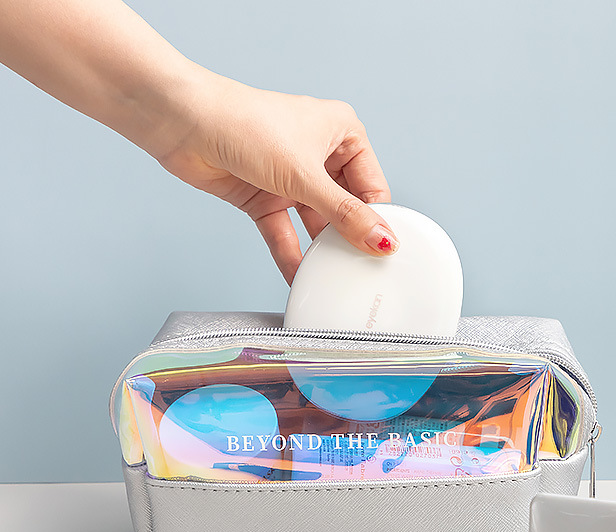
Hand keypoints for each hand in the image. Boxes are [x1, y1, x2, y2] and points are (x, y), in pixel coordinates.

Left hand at [158, 76, 397, 282]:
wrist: (183, 123)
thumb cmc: (244, 124)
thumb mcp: (306, 175)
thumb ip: (345, 214)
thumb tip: (381, 240)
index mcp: (341, 133)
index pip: (372, 187)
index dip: (378, 220)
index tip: (383, 251)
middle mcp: (319, 155)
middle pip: (345, 208)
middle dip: (348, 238)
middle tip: (358, 268)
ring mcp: (291, 178)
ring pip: (315, 223)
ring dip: (319, 249)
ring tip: (331, 276)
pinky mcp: (265, 197)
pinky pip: (286, 232)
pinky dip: (291, 254)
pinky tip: (300, 277)